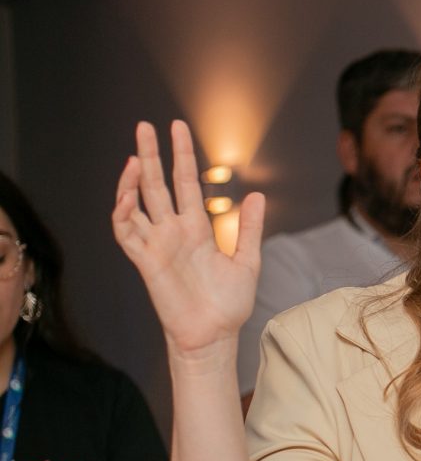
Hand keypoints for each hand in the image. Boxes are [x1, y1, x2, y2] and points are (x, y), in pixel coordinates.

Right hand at [111, 120, 265, 358]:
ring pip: (136, 203)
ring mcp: (157, 244)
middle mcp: (173, 232)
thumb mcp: (247, 261)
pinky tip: (128, 193)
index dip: (181, 156)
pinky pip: (126, 232)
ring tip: (136, 157)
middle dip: (151, 155)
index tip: (177, 128)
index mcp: (197, 229)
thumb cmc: (229, 304)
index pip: (185, 183)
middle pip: (157, 185)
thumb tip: (257, 195)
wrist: (215, 335)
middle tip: (144, 126)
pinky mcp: (145, 261)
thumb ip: (248, 229)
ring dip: (132, 180)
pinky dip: (123, 211)